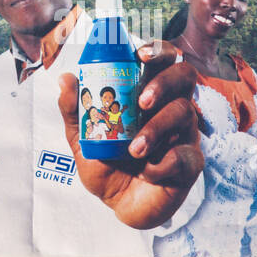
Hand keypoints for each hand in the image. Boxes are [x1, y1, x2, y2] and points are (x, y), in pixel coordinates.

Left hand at [58, 43, 203, 230]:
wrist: (119, 206)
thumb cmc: (107, 166)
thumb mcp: (83, 139)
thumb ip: (75, 111)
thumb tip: (66, 79)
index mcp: (147, 95)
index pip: (160, 61)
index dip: (157, 50)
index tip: (141, 55)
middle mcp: (169, 108)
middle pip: (184, 75)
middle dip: (164, 82)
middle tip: (143, 100)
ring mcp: (184, 133)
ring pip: (184, 112)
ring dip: (157, 128)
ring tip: (135, 149)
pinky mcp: (190, 162)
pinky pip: (184, 154)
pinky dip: (161, 163)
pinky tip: (148, 172)